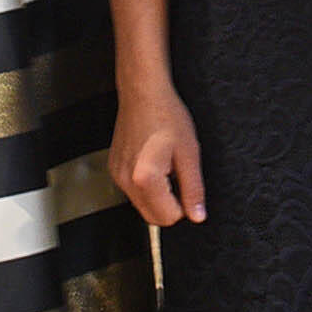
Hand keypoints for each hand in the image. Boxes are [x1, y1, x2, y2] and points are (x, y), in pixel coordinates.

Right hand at [114, 78, 205, 228]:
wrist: (143, 93)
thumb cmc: (167, 116)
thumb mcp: (190, 153)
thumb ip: (193, 189)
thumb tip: (198, 215)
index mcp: (145, 178)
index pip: (168, 217)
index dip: (184, 206)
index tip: (188, 186)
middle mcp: (125, 180)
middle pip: (152, 218)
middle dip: (170, 205)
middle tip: (179, 176)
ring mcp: (116, 175)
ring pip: (142, 205)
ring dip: (158, 195)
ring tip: (166, 166)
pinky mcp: (114, 169)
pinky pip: (133, 191)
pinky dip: (147, 185)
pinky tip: (154, 162)